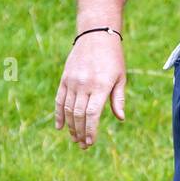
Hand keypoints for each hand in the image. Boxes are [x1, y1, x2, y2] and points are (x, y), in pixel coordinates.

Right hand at [55, 32, 125, 147]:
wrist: (96, 34)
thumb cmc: (113, 57)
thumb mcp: (120, 77)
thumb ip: (118, 98)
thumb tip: (120, 118)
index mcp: (101, 85)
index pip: (93, 114)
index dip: (91, 130)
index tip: (91, 142)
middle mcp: (85, 84)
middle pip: (79, 115)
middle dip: (81, 133)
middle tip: (83, 145)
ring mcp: (72, 81)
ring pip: (68, 109)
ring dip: (71, 127)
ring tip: (75, 139)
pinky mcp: (65, 78)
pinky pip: (59, 100)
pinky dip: (59, 114)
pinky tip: (60, 127)